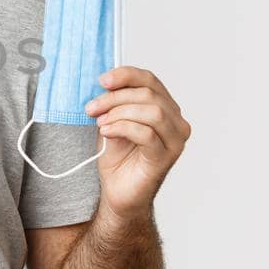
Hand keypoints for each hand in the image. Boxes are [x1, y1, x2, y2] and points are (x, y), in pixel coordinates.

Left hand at [84, 65, 190, 217]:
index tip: (102, 80)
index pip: (150, 80)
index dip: (126, 75)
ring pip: (152, 112)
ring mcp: (174, 141)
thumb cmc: (118, 158)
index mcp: (165, 108)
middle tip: (92, 108)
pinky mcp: (166, 157)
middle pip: (149, 94)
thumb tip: (106, 84)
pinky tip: (106, 132)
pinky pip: (147, 134)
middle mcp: (176, 122)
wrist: (118, 192)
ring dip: (119, 113)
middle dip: (116, 98)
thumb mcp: (113, 121)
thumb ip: (115, 103)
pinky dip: (122, 128)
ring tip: (100, 123)